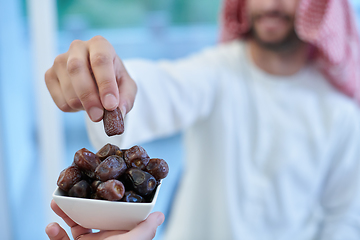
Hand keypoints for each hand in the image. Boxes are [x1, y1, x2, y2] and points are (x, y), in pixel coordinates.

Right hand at [45, 36, 136, 121]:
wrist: (100, 80)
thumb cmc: (116, 80)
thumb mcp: (128, 87)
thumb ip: (126, 98)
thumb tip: (117, 112)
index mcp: (100, 44)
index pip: (100, 60)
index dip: (105, 84)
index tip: (111, 105)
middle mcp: (78, 47)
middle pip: (77, 69)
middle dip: (89, 97)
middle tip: (99, 116)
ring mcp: (60, 60)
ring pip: (67, 88)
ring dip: (83, 106)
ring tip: (96, 108)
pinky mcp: (49, 75)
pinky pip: (59, 99)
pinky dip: (73, 109)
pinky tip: (83, 103)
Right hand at [45, 200, 164, 239]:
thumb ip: (146, 230)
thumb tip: (159, 215)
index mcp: (118, 234)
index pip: (112, 212)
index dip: (105, 198)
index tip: (96, 183)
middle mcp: (102, 238)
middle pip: (90, 214)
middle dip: (79, 202)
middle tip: (71, 192)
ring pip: (73, 225)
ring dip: (63, 214)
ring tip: (56, 203)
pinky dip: (54, 233)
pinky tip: (51, 226)